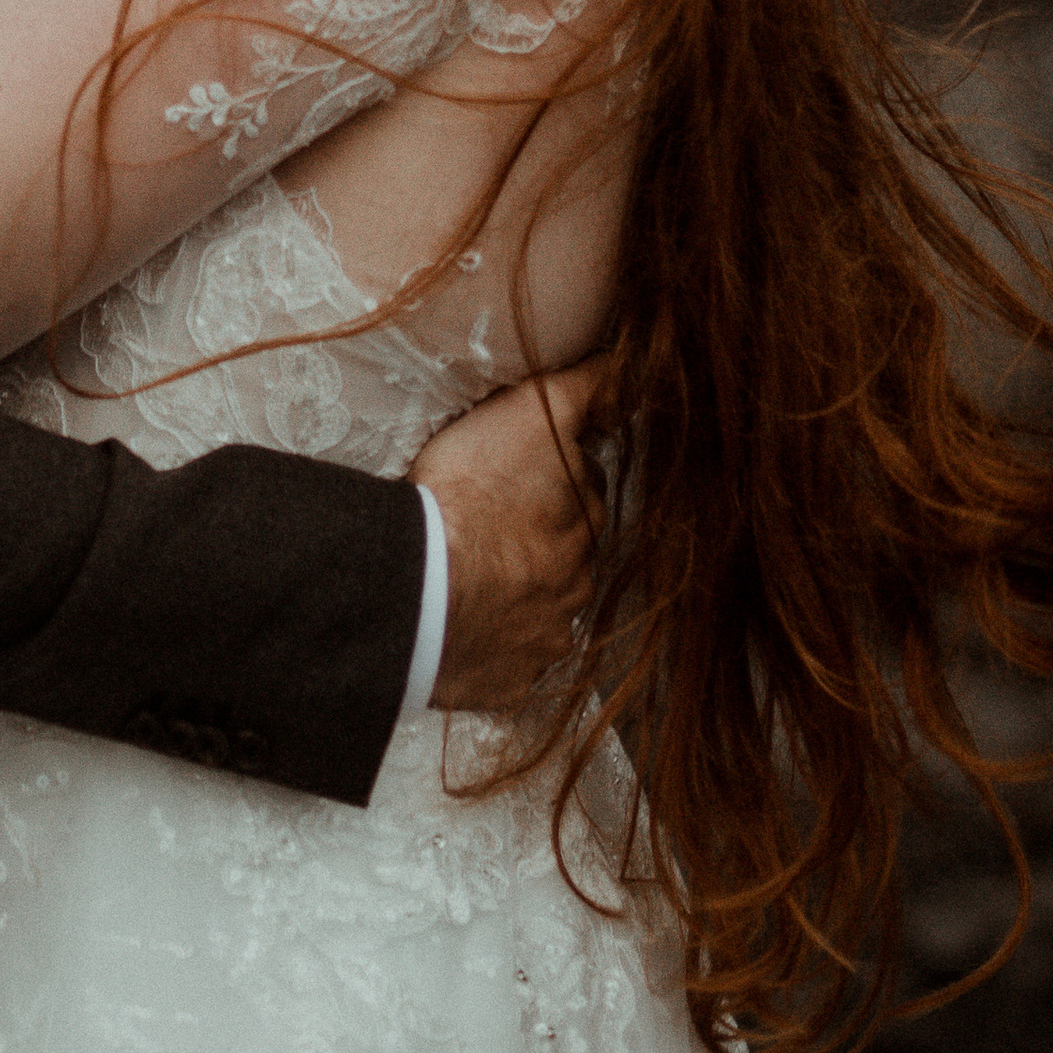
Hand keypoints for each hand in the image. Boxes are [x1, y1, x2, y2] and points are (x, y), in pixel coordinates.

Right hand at [409, 358, 609, 715]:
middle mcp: (575, 587)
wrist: (422, 587)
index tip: (523, 472)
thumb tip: (630, 369)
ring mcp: (544, 641)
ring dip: (519, 597)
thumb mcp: (530, 414)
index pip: (583, 493)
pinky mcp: (508, 683)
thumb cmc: (471, 494)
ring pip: (542, 612)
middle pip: (567, 555)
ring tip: (471, 579)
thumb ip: (586, 390)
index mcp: (584, 525)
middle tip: (493, 524)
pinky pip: (508, 667)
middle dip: (543, 541)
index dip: (556, 477)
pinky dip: (494, 652)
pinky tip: (466, 630)